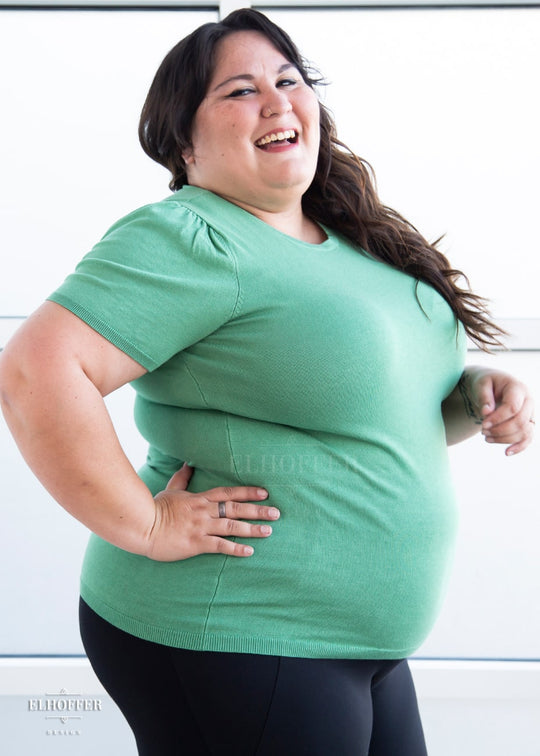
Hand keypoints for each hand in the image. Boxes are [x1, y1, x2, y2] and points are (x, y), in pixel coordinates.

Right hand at [144, 464, 279, 561]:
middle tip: (277, 513)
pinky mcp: (195, 543)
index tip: (265, 492)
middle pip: (236, 509)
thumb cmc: (155, 508)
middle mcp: (204, 511)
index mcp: (200, 498)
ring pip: (232, 526)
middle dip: (258, 510)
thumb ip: (182, 478)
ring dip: (252, 529)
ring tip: (269, 531)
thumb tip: (188, 463)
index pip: (229, 493)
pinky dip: (235, 548)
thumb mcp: (171, 490)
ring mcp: (201, 527)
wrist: (141, 525)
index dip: (248, 492)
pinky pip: (220, 546)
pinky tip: (250, 551)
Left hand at [465, 367, 534, 455]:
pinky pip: (528, 438)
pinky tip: (507, 453)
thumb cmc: (486, 383)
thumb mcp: (481, 384)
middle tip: (483, 431)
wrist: (492, 385)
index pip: (513, 407)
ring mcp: (530, 413)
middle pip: (520, 421)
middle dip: (500, 430)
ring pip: (524, 432)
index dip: (498, 418)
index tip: (483, 424)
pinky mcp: (527, 423)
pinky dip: (519, 447)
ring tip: (486, 438)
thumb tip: (486, 412)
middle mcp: (528, 400)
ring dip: (505, 439)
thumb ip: (484, 396)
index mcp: (518, 388)